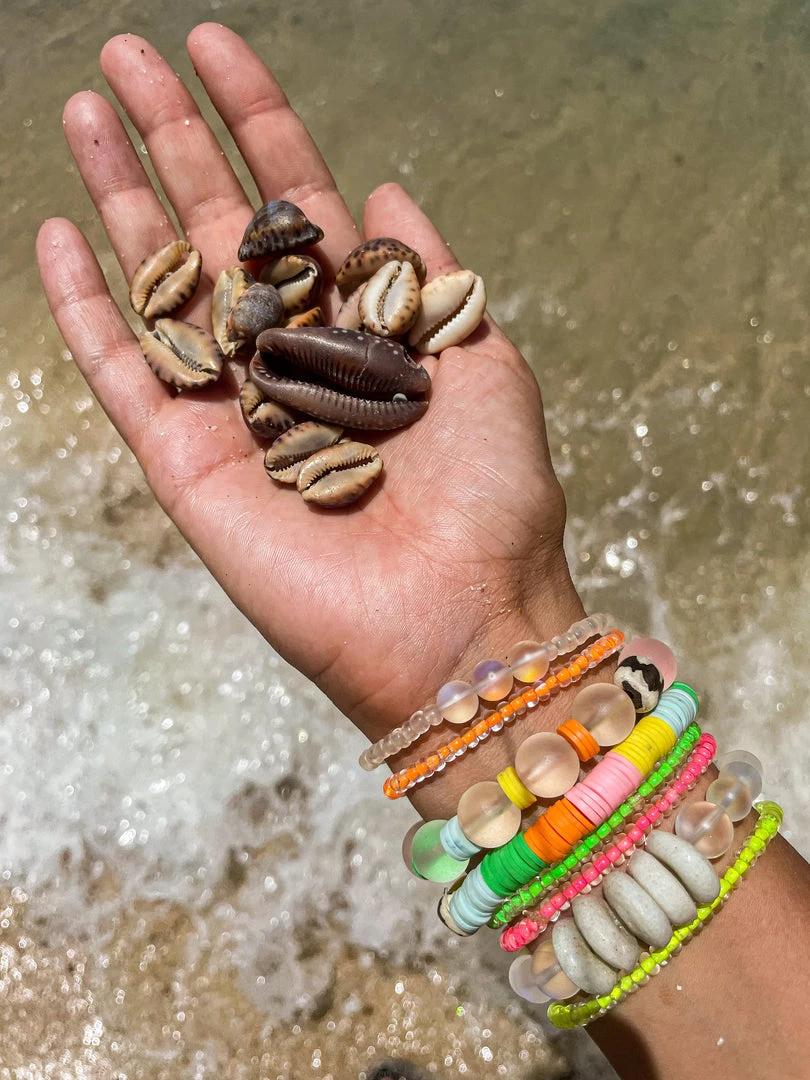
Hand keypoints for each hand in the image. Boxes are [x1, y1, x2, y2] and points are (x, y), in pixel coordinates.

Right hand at [36, 25, 583, 812]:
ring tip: (87, 111)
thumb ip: (427, 275)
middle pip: (216, 229)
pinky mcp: (187, 466)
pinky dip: (89, 311)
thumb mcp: (487, 366)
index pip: (296, 205)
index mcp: (361, 329)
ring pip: (162, 286)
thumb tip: (386, 187)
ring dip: (122, 199)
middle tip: (124, 55)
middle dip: (173, 138)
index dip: (256, 123)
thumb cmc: (493, 501)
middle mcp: (291, 358)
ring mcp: (233, 409)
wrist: (462, 621)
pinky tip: (60, 239)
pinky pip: (126, 375)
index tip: (214, 47)